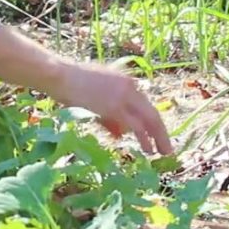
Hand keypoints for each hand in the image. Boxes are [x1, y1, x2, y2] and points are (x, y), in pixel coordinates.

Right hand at [46, 62, 172, 154]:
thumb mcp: (94, 100)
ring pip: (149, 119)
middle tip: (168, 148)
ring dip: (158, 137)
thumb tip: (121, 135)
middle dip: (161, 132)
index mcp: (125, 81)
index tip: (155, 136)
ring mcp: (123, 96)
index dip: (150, 123)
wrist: (60, 75)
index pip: (143, 105)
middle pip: (152, 112)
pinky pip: (136, 126)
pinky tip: (149, 150)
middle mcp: (129, 86)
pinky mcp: (116, 107)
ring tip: (164, 152)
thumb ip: (109, 117)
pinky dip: (145, 139)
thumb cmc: (70, 85)